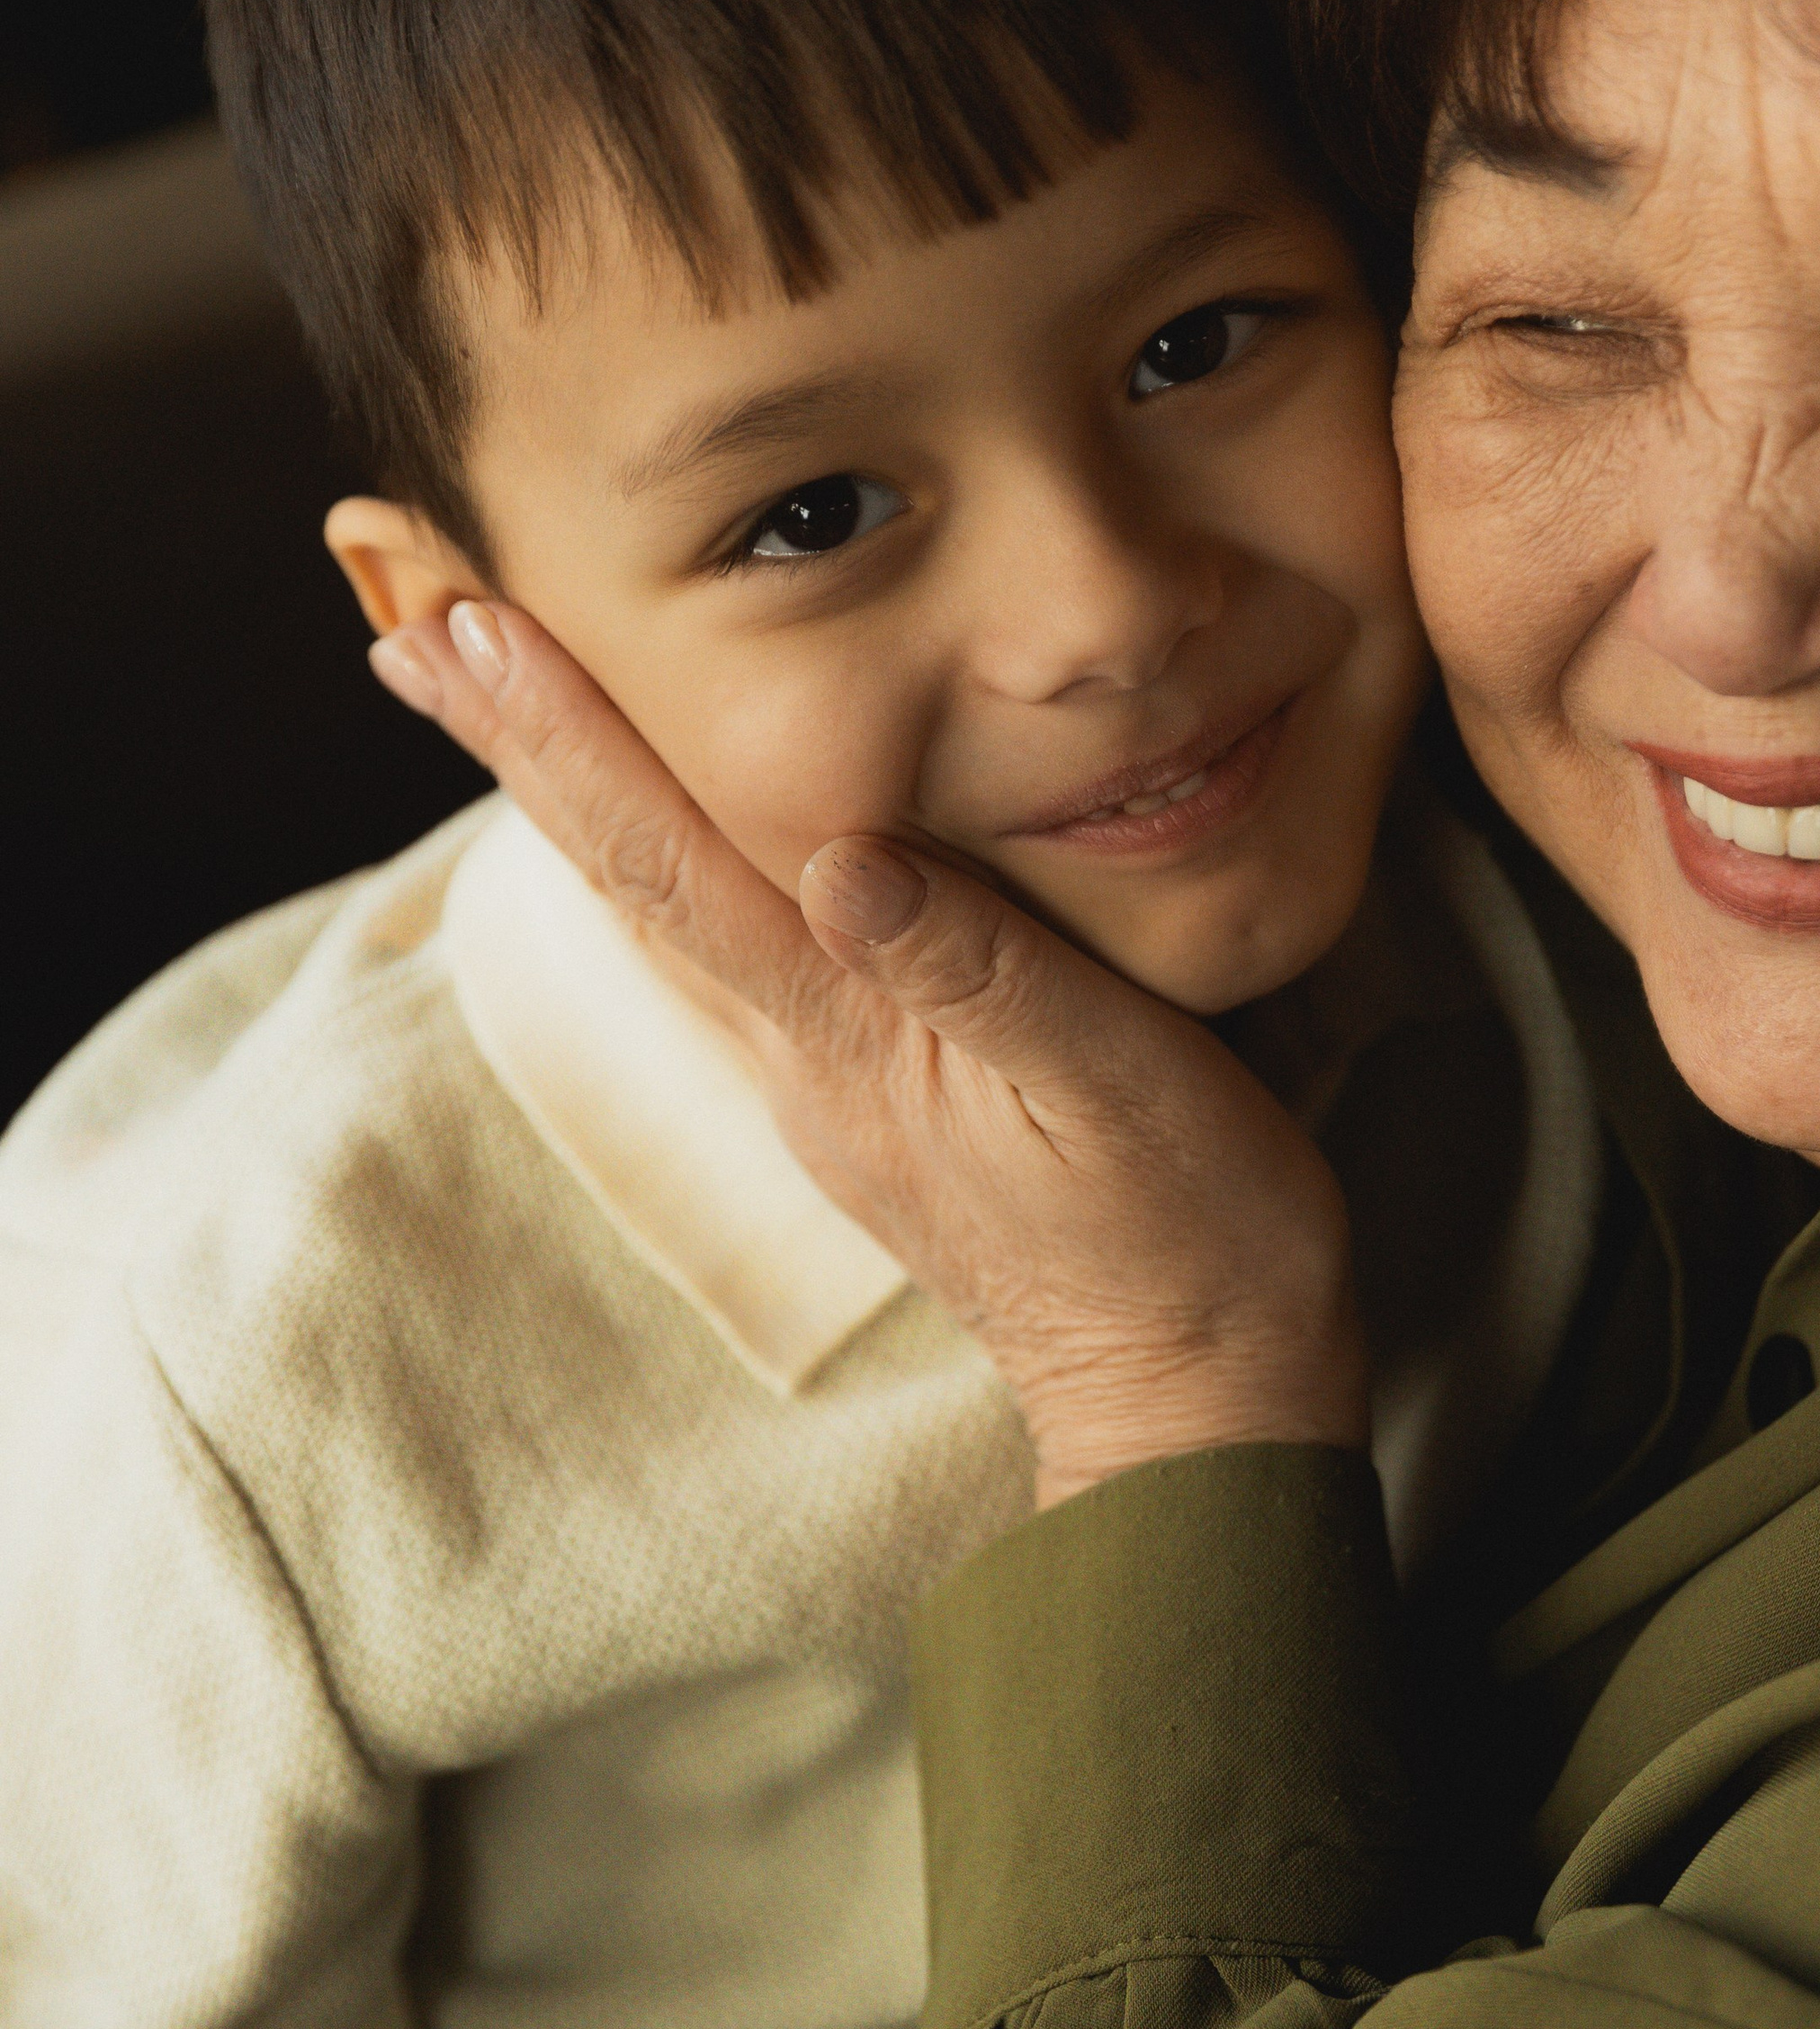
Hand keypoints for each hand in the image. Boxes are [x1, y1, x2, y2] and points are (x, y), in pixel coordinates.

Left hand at [373, 604, 1365, 1501]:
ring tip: (498, 698)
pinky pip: (736, 948)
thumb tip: (843, 864)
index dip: (568, 740)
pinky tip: (669, 828)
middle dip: (524, 747)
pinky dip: (670, 859)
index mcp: (847, 1037)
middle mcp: (804, 1057)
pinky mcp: (872, 1097)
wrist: (1196, 1401)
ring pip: (671, 911)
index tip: (468, 627)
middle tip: (414, 627)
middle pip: (630, 877)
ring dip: (578, 798)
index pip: (670, 864)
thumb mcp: (1121, 1089)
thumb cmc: (1187, 1238)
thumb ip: (982, 976)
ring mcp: (828, 1084)